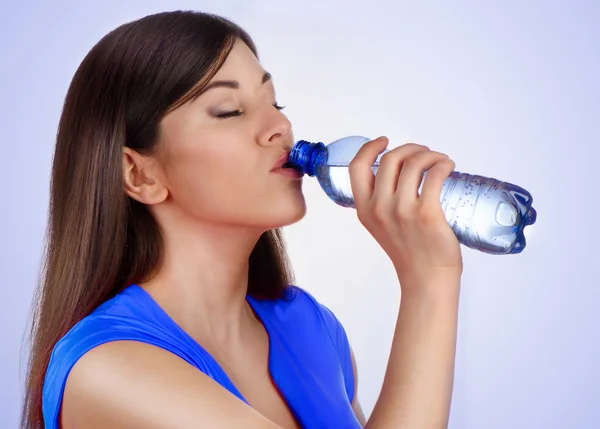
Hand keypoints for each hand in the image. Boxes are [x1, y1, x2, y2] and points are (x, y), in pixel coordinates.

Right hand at [348, 136, 462, 290]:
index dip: (370, 148)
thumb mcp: (381, 226)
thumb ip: (380, 203)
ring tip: (440, 160)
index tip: (384, 141)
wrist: (426, 279)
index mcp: (364, 209)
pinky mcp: (427, 213)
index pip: (357, 167)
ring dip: (430, 154)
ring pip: (414, 163)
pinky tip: (448, 166)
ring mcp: (403, 210)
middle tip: (423, 154)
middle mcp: (380, 208)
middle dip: (409, 148)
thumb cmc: (409, 252)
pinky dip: (443, 163)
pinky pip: (435, 174)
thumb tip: (397, 173)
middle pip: (390, 159)